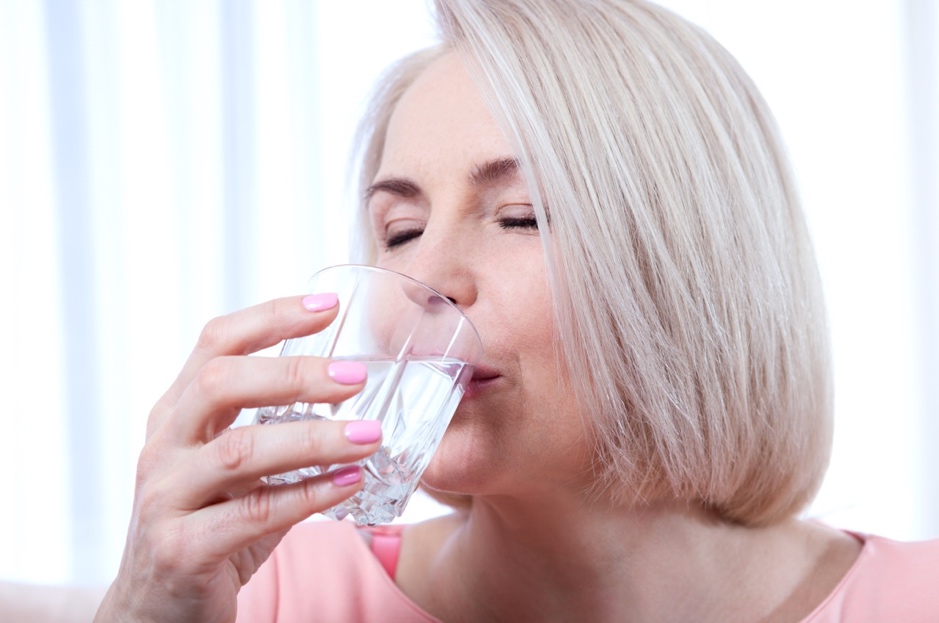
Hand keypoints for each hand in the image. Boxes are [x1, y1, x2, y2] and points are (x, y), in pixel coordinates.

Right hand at [94, 295, 379, 622]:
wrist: (155, 612)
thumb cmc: (210, 526)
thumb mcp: (233, 468)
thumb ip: (272, 429)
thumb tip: (350, 389)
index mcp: (176, 414)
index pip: (216, 344)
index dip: (270, 318)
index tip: (328, 306)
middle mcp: (163, 446)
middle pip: (221, 384)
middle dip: (295, 374)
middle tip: (356, 378)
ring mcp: (165, 497)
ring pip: (240, 451)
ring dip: (314, 439)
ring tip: (370, 435)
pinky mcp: (180, 549)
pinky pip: (252, 514)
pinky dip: (308, 495)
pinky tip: (350, 483)